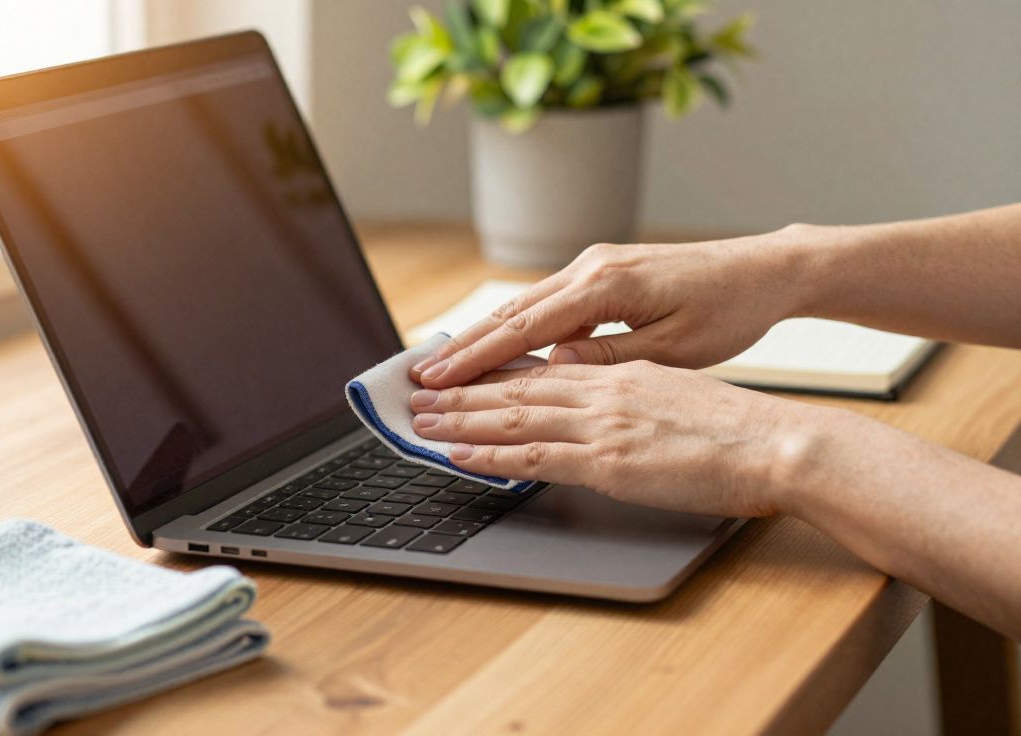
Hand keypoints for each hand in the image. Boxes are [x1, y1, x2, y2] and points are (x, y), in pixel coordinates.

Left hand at [409, 361, 804, 517]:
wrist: (778, 443)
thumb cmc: (738, 425)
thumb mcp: (675, 388)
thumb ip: (626, 386)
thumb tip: (585, 385)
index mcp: (621, 372)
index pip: (541, 368)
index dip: (494, 371)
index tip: (460, 373)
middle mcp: (603, 389)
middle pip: (516, 386)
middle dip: (461, 390)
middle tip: (418, 393)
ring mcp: (603, 423)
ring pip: (514, 416)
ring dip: (461, 419)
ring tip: (421, 421)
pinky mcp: (609, 460)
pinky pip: (535, 456)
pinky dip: (491, 456)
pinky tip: (460, 457)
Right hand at [411, 227, 813, 388]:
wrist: (763, 270)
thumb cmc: (728, 310)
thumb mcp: (674, 349)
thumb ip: (610, 359)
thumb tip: (554, 367)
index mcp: (606, 285)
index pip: (524, 328)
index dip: (476, 359)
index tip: (439, 380)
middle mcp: (591, 267)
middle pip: (510, 313)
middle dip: (463, 348)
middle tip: (420, 377)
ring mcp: (594, 265)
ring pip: (523, 306)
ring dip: (483, 338)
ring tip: (445, 366)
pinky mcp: (602, 273)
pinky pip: (546, 303)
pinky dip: (514, 327)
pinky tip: (497, 349)